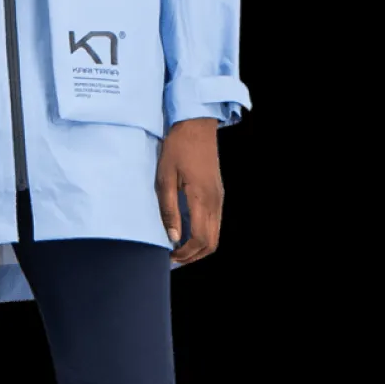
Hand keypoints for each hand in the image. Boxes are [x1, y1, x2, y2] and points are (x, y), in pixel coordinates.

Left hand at [157, 117, 223, 265]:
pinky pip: (214, 223)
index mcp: (202, 199)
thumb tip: (172, 237)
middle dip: (193, 256)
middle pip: (211, 243)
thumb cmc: (177, 149)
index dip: (185, 254)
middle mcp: (215, 202)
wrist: (196, 126)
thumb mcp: (165, 178)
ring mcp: (219, 198)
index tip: (169, 256)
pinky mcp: (217, 194)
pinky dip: (202, 234)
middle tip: (173, 258)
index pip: (200, 239)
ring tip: (177, 247)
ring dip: (198, 246)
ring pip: (215, 235)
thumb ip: (169, 209)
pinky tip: (186, 231)